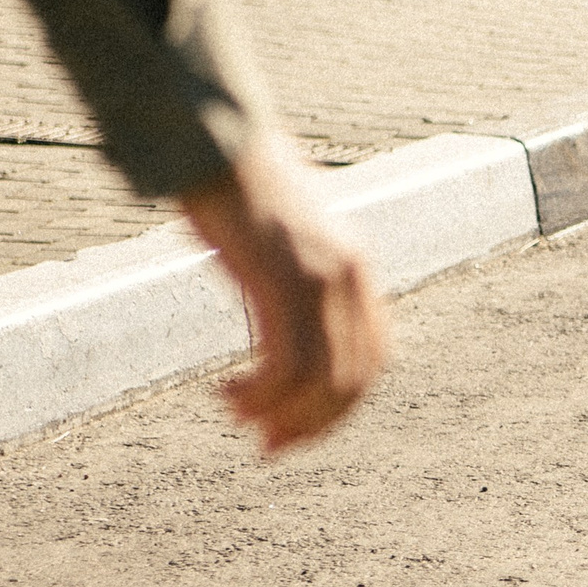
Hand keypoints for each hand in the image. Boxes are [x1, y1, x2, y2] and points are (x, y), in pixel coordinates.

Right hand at [179, 135, 386, 451]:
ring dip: (281, 414)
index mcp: (355, 267)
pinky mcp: (286, 279)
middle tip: (269, 446)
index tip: (299, 427)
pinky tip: (227, 395)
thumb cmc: (236, 185)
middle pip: (352, 378)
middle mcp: (350, 275)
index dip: (340, 404)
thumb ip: (295, 277)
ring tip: (242, 421)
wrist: (215, 139)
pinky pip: (286, 364)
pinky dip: (259, 393)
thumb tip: (280, 320)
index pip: (371, 358)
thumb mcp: (282, 238)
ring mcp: (321, 277)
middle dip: (312, 423)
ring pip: (321, 380)